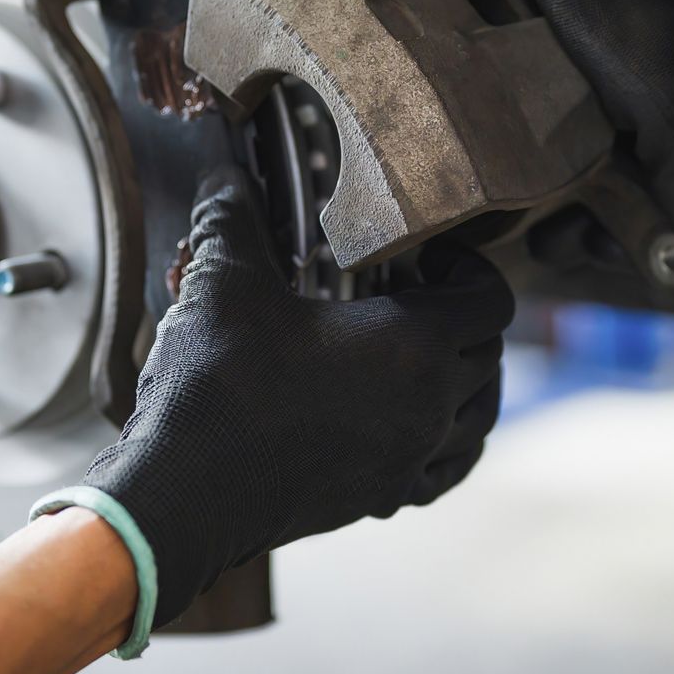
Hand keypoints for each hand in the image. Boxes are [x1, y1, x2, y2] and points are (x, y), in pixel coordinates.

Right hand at [78, 166, 514, 627]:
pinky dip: (448, 442)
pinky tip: (418, 426)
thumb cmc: (214, 386)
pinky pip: (446, 470)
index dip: (469, 266)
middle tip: (414, 295)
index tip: (427, 257)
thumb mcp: (224, 282)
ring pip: (480, 417)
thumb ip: (234, 217)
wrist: (183, 490)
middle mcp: (429, 405)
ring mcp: (409, 458)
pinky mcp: (381, 498)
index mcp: (412, 344)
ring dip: (468, 380)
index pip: (491, 298)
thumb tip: (225, 175)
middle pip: (491, 353)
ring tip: (430, 356)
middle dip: (464, 317)